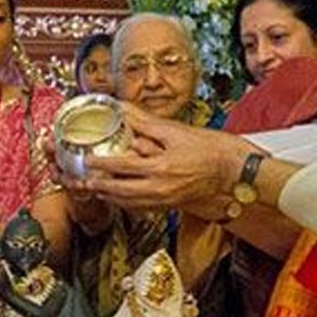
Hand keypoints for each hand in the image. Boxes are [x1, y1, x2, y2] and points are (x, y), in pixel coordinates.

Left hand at [80, 104, 253, 214]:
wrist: (233, 171)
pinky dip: (127, 202)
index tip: (89, 160)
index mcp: (161, 167)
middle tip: (83, 182)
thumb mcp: (175, 131)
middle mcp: (161, 188)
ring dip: (111, 197)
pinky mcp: (170, 205)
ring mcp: (166, 200)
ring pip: (130, 203)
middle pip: (121, 192)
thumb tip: (122, 109)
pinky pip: (142, 207)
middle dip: (100, 187)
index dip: (103, 164)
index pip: (123, 167)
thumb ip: (145, 123)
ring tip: (95, 190)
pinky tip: (119, 197)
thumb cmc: (209, 149)